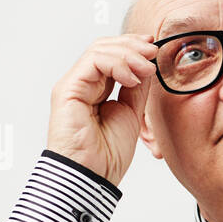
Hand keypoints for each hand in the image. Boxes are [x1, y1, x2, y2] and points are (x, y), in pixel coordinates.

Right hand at [45, 33, 159, 186]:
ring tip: (147, 67)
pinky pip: (92, 62)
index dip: (133, 49)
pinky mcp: (68, 89)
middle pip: (104, 48)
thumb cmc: (107, 156)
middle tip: (153, 51)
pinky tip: (132, 77)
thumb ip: (136, 89)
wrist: (92, 176)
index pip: (112, 57)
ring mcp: (73, 86)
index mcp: (95, 91)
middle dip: (132, 45)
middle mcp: (82, 85)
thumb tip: (146, 67)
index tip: (154, 49)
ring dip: (128, 54)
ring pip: (98, 50)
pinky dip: (117, 64)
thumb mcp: (131, 114)